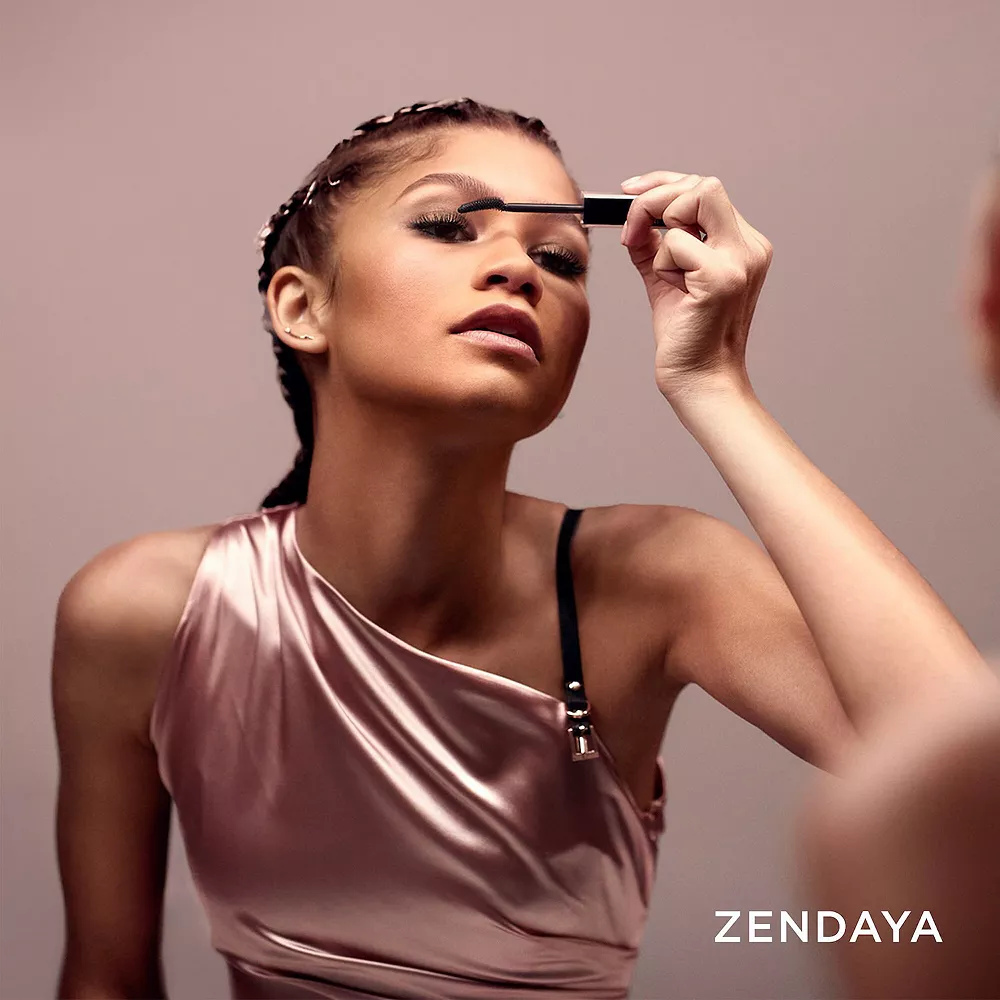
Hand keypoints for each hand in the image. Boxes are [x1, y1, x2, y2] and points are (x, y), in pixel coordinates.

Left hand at [619, 171, 772, 402]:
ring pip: (694, 200)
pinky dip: (662, 264)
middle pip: (704, 184)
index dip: (664, 183)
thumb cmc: (685, 334)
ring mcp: (740, 260)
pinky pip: (675, 243)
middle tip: (631, 229)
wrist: (697, 379)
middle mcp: (749, 247)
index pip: (706, 188)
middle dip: (656, 198)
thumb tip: (632, 215)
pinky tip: (674, 292)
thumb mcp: (665, 277)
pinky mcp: (721, 278)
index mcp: (742, 244)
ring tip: (666, 274)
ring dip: (663, 235)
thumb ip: (653, 243)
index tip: (629, 192)